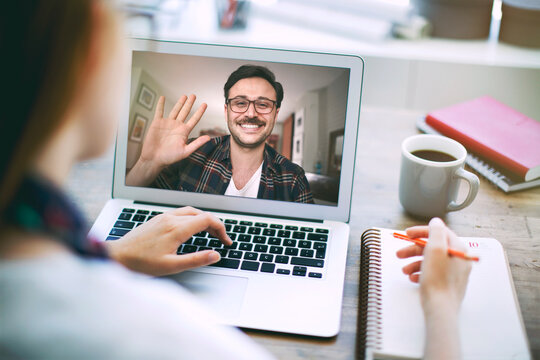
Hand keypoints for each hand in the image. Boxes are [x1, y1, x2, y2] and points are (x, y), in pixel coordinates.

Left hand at [106, 207, 231, 275]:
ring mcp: (163, 217)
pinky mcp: (157, 218)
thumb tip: (215, 255)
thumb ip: (196, 260)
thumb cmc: (142, 263)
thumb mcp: (172, 267)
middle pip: (201, 214)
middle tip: (221, 239)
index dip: (221, 229)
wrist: (118, 256)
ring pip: (191, 211)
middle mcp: (171, 219)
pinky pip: (180, 212)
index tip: (226, 242)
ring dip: (203, 220)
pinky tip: (191, 229)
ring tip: (209, 233)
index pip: (207, 220)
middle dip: (215, 225)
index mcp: (177, 229)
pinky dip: (192, 218)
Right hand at [126, 95, 209, 185]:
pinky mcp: (157, 123)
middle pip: (185, 112)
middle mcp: (177, 126)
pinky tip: (162, 98)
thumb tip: (209, 138)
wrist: (154, 159)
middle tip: (194, 95)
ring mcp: (167, 124)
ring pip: (175, 110)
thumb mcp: (185, 151)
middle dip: (190, 104)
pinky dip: (160, 105)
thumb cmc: (169, 158)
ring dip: (179, 103)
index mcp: (184, 132)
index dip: (200, 112)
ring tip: (184, 96)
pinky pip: (159, 111)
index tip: (205, 104)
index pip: (194, 119)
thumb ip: (196, 144)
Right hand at [396, 218, 471, 359]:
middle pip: (433, 247)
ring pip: (431, 261)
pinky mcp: (448, 284)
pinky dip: (421, 273)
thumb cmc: (438, 279)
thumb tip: (436, 221)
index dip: (421, 231)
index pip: (439, 232)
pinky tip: (413, 278)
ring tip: (404, 271)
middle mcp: (458, 260)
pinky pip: (432, 273)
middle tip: (399, 254)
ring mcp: (454, 273)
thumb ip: (435, 232)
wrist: (441, 309)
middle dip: (414, 250)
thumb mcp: (435, 249)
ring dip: (414, 263)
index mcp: (458, 249)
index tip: (407, 234)